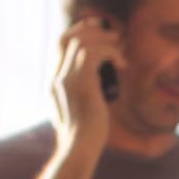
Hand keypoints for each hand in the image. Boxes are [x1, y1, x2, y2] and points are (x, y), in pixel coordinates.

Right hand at [51, 16, 123, 149]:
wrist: (79, 149)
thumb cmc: (86, 135)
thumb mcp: (84, 108)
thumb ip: (87, 92)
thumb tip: (101, 84)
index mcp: (55, 81)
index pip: (61, 44)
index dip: (80, 31)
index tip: (100, 31)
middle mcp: (57, 77)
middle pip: (68, 37)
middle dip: (92, 29)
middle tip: (115, 35)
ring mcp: (67, 79)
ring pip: (81, 41)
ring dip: (105, 40)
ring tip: (121, 48)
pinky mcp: (81, 84)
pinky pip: (94, 54)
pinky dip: (111, 53)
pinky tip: (123, 64)